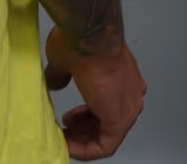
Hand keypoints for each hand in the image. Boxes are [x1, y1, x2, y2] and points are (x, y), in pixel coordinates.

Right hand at [45, 27, 145, 159]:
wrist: (89, 36)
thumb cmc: (82, 41)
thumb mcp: (64, 62)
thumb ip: (62, 76)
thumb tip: (55, 82)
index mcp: (123, 78)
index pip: (108, 106)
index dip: (85, 116)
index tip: (69, 119)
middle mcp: (131, 93)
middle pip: (108, 124)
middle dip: (83, 129)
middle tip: (65, 130)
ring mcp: (128, 106)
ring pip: (107, 135)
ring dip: (83, 139)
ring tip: (64, 137)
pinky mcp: (120, 120)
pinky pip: (105, 145)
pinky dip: (86, 149)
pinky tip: (68, 143)